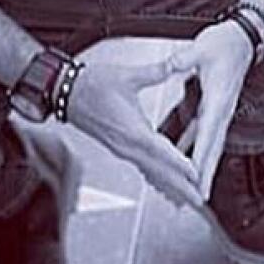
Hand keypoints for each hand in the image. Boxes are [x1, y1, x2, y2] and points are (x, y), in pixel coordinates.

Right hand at [65, 57, 207, 212]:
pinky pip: (142, 168)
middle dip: (180, 186)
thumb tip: (176, 63)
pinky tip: (165, 183)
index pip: (160, 150)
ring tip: (188, 198)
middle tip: (199, 200)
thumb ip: (156, 71)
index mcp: (132, 129)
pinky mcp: (119, 149)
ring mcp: (122, 150)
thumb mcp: (128, 75)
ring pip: (151, 173)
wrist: (64, 92)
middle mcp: (127, 145)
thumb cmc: (92, 84)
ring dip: (170, 186)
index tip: (195, 174)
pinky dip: (157, 178)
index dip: (179, 163)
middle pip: (158, 170)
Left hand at [164, 21, 255, 196]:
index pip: (208, 133)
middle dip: (206, 175)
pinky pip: (202, 134)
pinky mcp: (213, 107)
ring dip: (201, 169)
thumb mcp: (203, 47)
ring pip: (209, 146)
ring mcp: (219, 111)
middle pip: (213, 148)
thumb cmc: (224, 41)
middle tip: (198, 199)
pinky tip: (183, 161)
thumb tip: (174, 63)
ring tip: (192, 190)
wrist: (242, 37)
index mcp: (218, 99)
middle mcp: (221, 110)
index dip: (202, 157)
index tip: (197, 178)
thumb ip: (186, 58)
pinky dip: (193, 149)